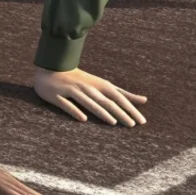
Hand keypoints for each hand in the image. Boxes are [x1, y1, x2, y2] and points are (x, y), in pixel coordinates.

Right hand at [32, 67, 146, 126]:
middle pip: (106, 101)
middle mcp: (88, 87)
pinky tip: (83, 119)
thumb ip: (123, 94)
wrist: (50, 69)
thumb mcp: (104, 85)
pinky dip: (76, 111)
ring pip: (89, 102)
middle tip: (132, 125)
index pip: (119, 98)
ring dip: (101, 112)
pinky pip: (67, 105)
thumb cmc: (81, 80)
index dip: (130, 109)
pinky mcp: (58, 96)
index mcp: (99, 85)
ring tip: (113, 122)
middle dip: (120, 113)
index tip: (142, 121)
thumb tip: (144, 100)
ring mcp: (72, 91)